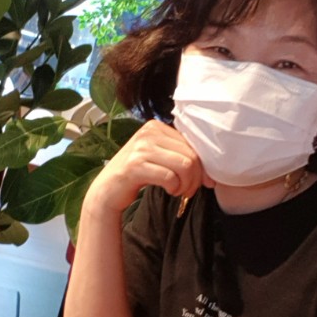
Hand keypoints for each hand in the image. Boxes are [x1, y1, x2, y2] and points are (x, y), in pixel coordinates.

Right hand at [86, 120, 210, 215]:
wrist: (107, 190)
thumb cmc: (136, 174)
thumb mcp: (157, 156)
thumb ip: (178, 153)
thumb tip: (210, 168)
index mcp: (156, 126)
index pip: (192, 144)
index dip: (203, 165)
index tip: (203, 181)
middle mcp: (149, 132)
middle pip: (192, 155)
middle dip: (195, 178)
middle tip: (188, 190)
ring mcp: (141, 148)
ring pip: (185, 165)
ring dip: (186, 184)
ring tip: (178, 190)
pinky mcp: (136, 166)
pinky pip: (170, 177)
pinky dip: (174, 188)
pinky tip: (168, 190)